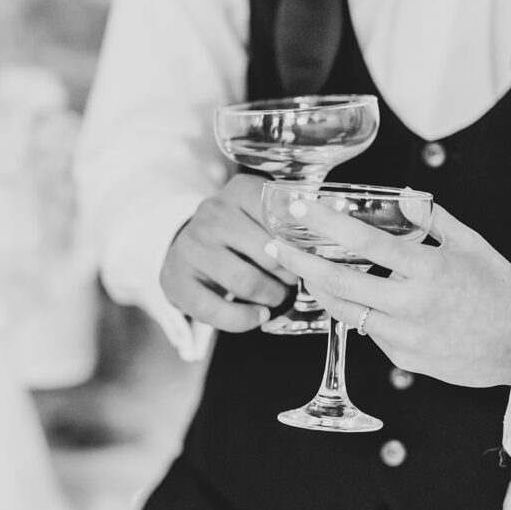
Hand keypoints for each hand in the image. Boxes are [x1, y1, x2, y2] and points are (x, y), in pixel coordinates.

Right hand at [161, 174, 297, 331]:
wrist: (188, 245)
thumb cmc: (239, 232)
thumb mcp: (263, 211)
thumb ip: (294, 215)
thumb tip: (334, 221)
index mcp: (240, 190)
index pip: (283, 217)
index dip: (302, 245)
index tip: (308, 257)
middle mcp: (212, 213)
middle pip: (268, 253)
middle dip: (289, 274)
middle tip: (294, 281)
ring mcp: (190, 246)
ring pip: (245, 282)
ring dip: (271, 297)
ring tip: (277, 297)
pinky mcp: (176, 280)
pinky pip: (216, 310)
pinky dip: (244, 320)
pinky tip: (258, 315)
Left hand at [266, 201, 510, 386]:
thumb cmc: (500, 289)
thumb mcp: (472, 245)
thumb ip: (433, 218)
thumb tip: (404, 195)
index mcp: (427, 270)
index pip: (365, 243)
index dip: (326, 224)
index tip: (299, 207)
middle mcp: (410, 305)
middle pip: (339, 284)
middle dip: (300, 263)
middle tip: (276, 246)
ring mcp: (405, 337)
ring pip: (346, 313)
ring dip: (320, 291)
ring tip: (304, 271)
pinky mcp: (404, 360)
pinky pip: (370, 334)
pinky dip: (359, 313)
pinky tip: (356, 298)